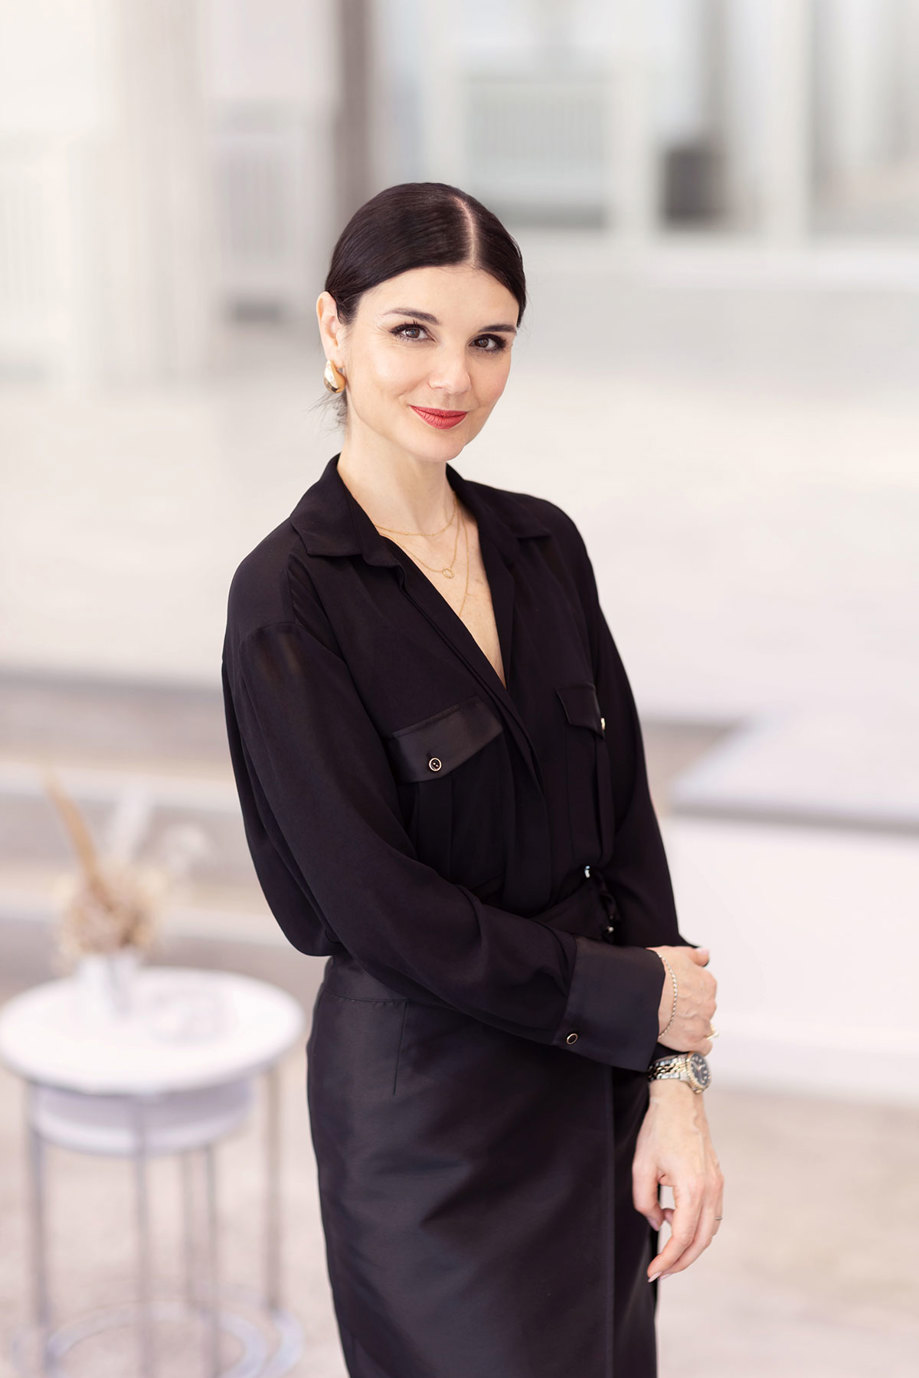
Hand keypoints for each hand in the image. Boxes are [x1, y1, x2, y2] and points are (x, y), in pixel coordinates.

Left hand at [632, 1080, 723, 1281]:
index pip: (683, 1237)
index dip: (668, 1259)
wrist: (680, 1101)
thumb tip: (659, 1224)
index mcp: (693, 1187)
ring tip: (666, 1244)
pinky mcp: (717, 1179)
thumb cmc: (658, 1130)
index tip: (654, 1272)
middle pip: (702, 1241)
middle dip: (681, 1261)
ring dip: (690, 1245)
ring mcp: (718, 1184)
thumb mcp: (641, 1167)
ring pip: (710, 1230)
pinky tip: (676, 1218)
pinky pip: (711, 1215)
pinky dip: (697, 1226)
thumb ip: (645, 1202)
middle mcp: (711, 1189)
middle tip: (661, 1271)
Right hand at [647, 945, 716, 1054]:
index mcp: (707, 982)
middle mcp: (709, 1003)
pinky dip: (695, 1045)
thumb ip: (695, 956)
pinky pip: (702, 1048)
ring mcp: (702, 1023)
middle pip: (705, 1009)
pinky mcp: (692, 1041)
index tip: (679, 994)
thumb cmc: (654, 972)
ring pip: (704, 1028)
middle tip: (672, 1008)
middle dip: (693, 1010)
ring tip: (673, 1024)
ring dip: (693, 1027)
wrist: (642, 991)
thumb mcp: (675, 954)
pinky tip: (681, 1039)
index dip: (691, 992)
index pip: (706, 989)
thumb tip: (706, 954)